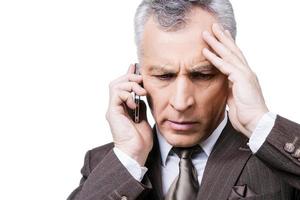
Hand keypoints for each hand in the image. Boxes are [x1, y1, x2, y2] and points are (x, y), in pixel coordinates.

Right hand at [105, 64, 152, 165]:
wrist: (136, 152)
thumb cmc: (140, 139)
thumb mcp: (143, 117)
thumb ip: (140, 105)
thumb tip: (141, 93)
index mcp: (122, 108)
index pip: (123, 87)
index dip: (129, 75)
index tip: (135, 67)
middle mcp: (116, 107)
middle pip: (116, 83)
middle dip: (130, 78)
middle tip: (141, 80)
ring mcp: (113, 109)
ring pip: (115, 85)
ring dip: (130, 84)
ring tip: (141, 92)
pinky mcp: (113, 112)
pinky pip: (116, 94)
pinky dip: (127, 94)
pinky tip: (134, 102)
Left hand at [202, 23, 268, 137]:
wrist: (255, 123)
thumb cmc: (245, 115)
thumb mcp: (234, 98)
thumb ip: (229, 89)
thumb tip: (224, 85)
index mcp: (244, 77)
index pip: (235, 57)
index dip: (228, 46)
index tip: (221, 38)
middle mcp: (245, 72)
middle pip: (233, 51)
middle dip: (222, 38)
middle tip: (214, 27)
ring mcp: (245, 74)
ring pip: (228, 54)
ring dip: (216, 43)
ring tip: (207, 33)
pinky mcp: (242, 79)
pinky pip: (225, 66)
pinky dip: (214, 58)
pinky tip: (206, 51)